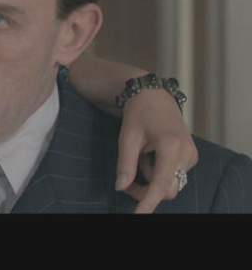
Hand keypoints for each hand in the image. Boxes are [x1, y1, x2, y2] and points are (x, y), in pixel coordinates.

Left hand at [114, 89, 198, 212]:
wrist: (155, 96)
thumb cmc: (139, 114)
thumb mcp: (127, 138)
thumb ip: (125, 164)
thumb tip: (120, 187)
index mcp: (171, 147)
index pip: (161, 184)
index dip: (149, 202)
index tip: (139, 214)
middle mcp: (186, 154)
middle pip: (167, 189)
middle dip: (145, 190)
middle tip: (127, 178)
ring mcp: (191, 156)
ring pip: (170, 184)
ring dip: (151, 180)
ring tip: (140, 157)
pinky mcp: (191, 157)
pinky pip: (173, 175)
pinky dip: (158, 172)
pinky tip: (150, 155)